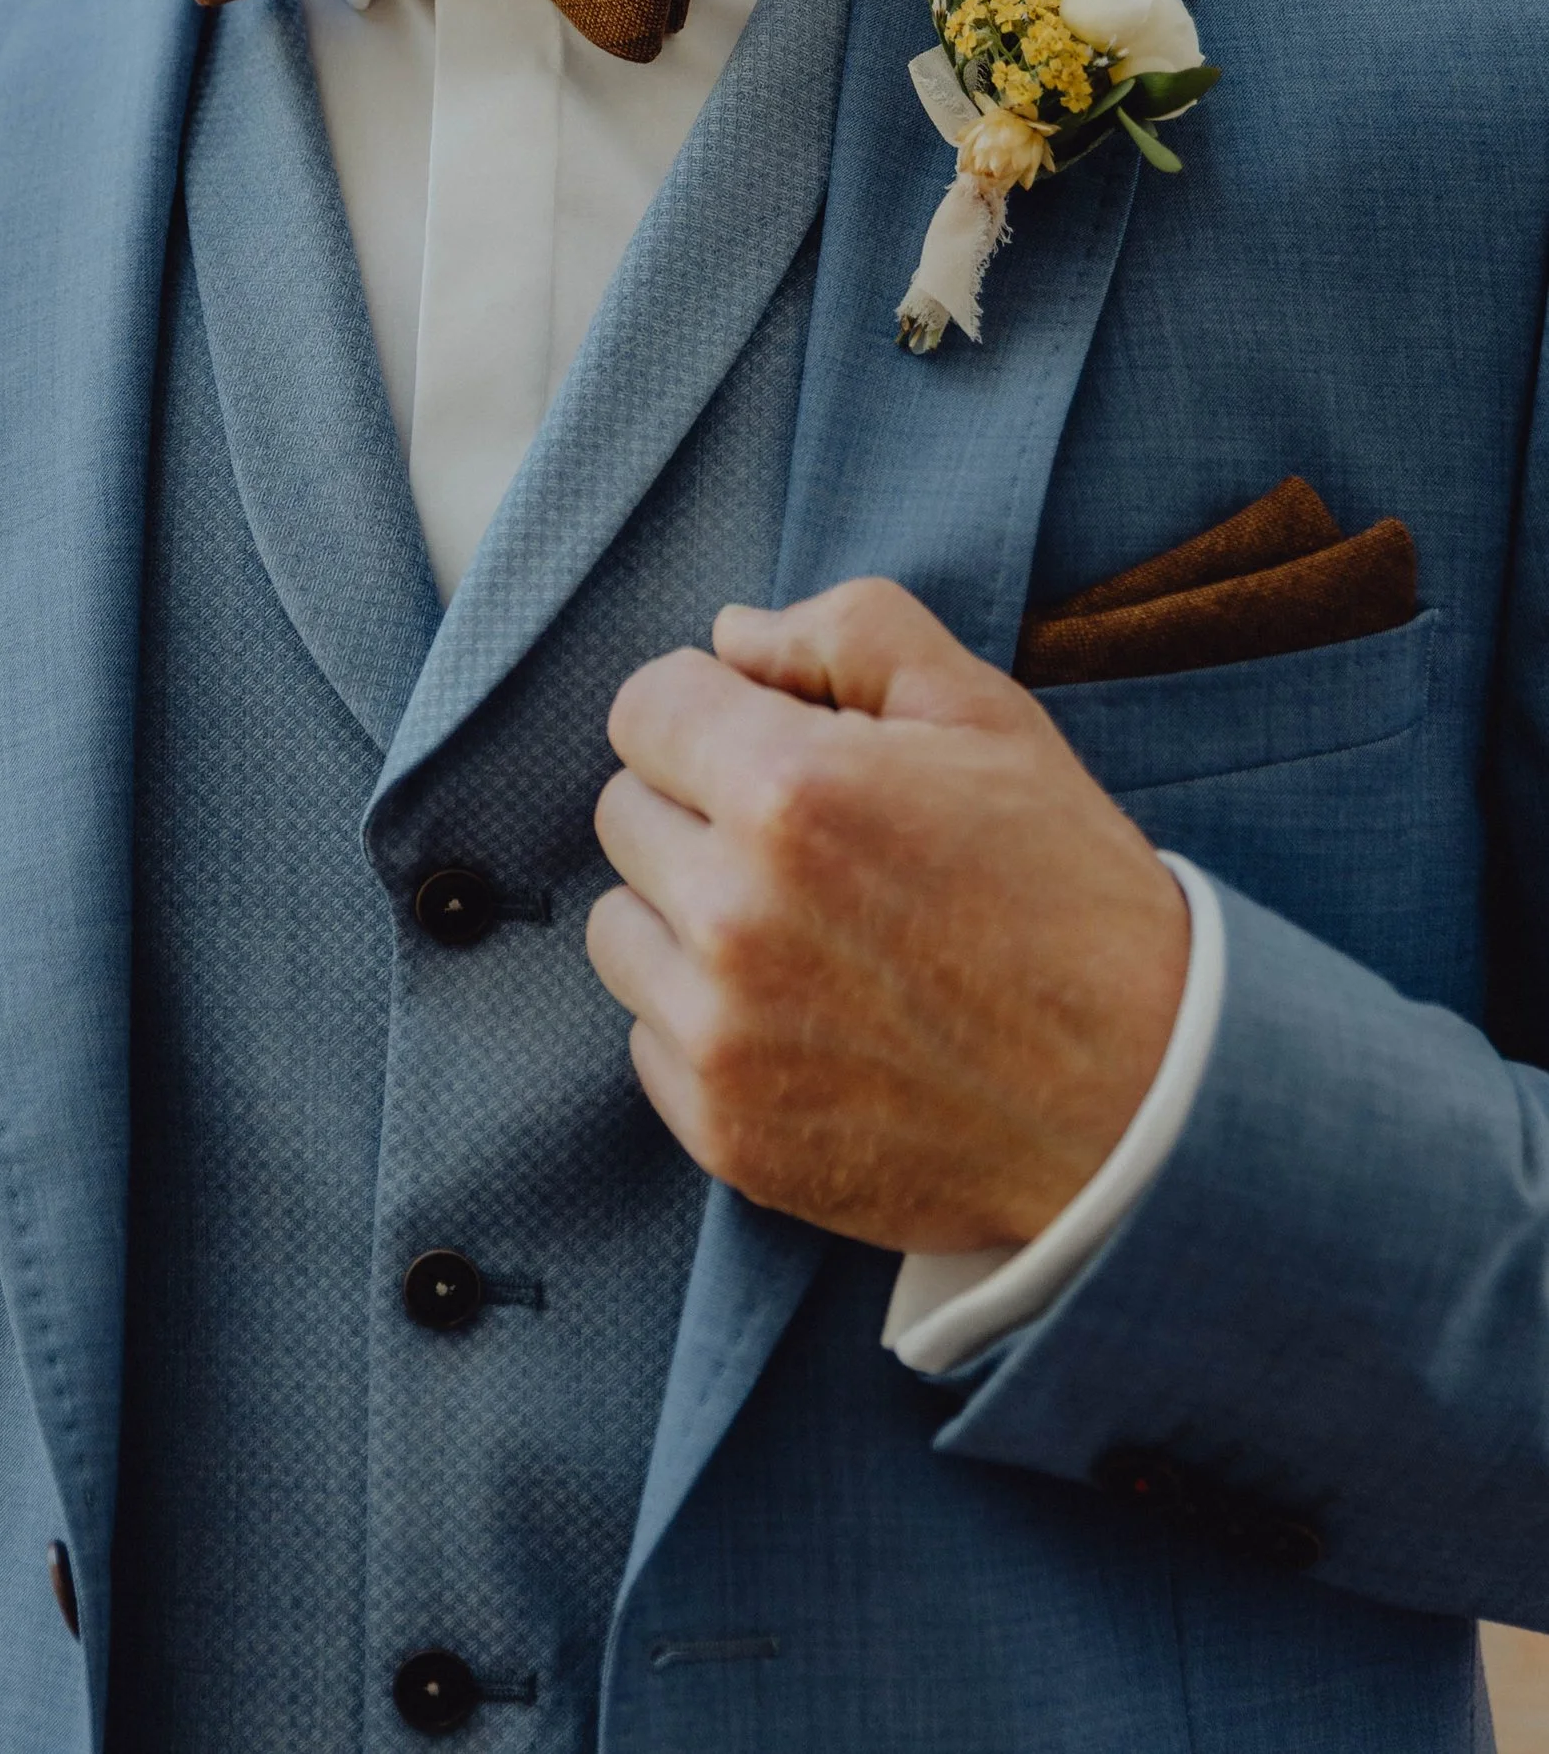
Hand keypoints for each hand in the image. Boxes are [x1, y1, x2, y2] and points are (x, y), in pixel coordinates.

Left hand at [584, 577, 1188, 1254]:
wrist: (1144, 1101)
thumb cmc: (1067, 889)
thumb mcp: (985, 714)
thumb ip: (848, 633)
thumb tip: (729, 636)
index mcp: (790, 793)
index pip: (644, 707)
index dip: (709, 708)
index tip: (766, 737)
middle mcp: (734, 916)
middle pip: (624, 812)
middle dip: (698, 806)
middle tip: (806, 841)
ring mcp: (723, 1037)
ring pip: (621, 928)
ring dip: (685, 915)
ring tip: (803, 931)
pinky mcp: (725, 1131)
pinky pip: (649, 1037)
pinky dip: (705, 1020)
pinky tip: (808, 1018)